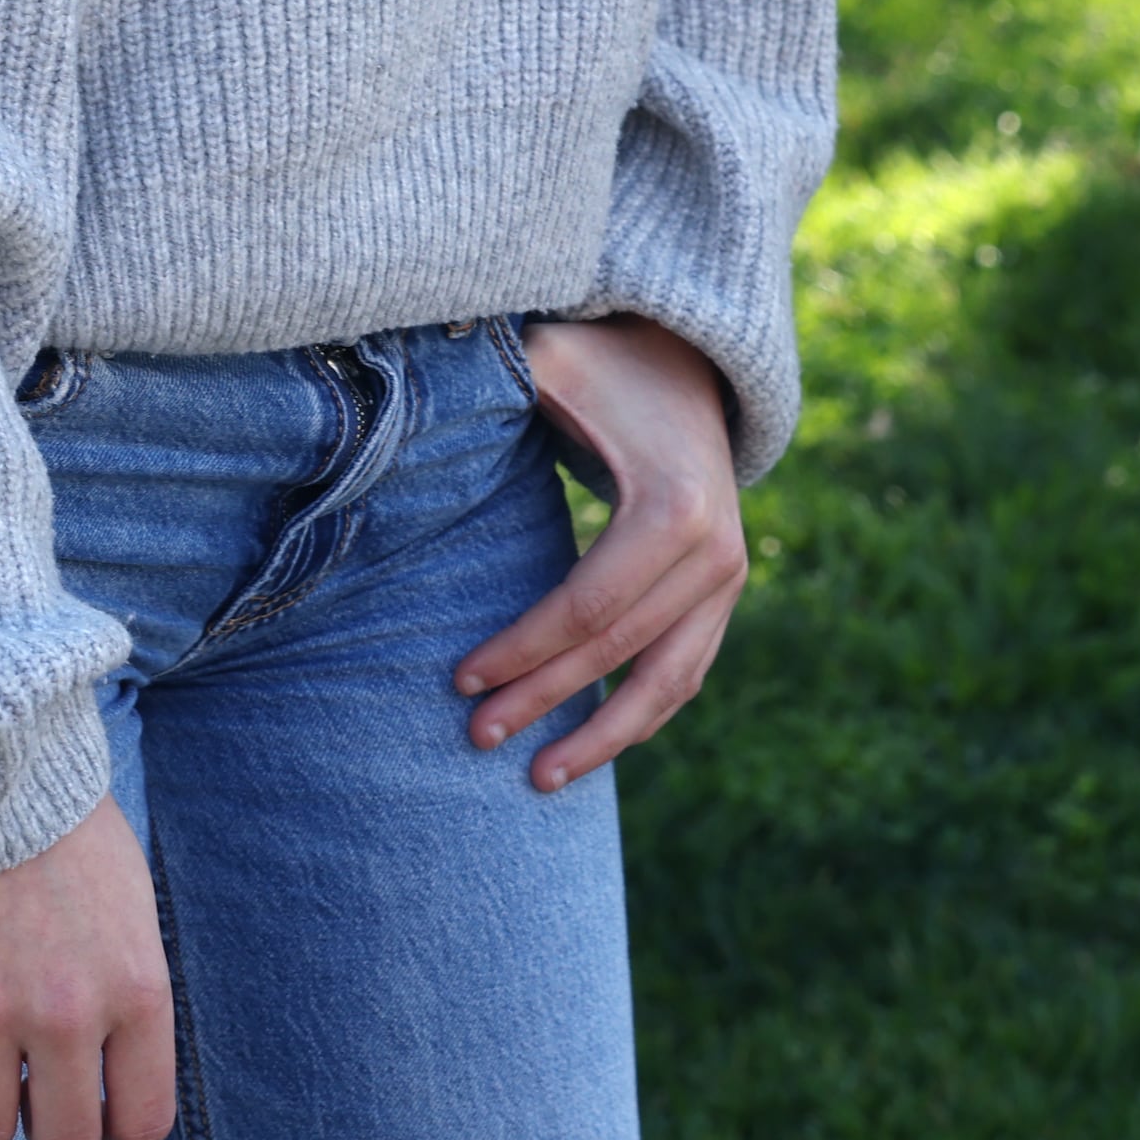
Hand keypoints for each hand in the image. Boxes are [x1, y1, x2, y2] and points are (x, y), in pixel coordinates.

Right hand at [0, 794, 176, 1139]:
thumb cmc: (63, 829)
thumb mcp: (131, 909)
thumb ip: (127, 995)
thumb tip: (114, 1074)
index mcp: (135, 990)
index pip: (142, 1121)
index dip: (116, 1132)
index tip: (94, 1112)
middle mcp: (67, 1012)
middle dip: (49, 1128)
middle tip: (32, 1093)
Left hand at [455, 314, 749, 792]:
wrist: (688, 359)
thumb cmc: (602, 363)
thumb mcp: (552, 360)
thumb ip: (493, 378)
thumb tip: (410, 392)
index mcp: (674, 508)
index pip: (587, 606)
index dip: (522, 649)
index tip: (459, 678)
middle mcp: (716, 554)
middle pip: (618, 653)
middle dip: (544, 701)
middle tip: (477, 738)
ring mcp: (730, 579)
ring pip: (667, 684)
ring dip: (602, 739)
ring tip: (538, 779)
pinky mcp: (726, 593)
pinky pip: (685, 673)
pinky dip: (639, 716)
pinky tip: (588, 746)